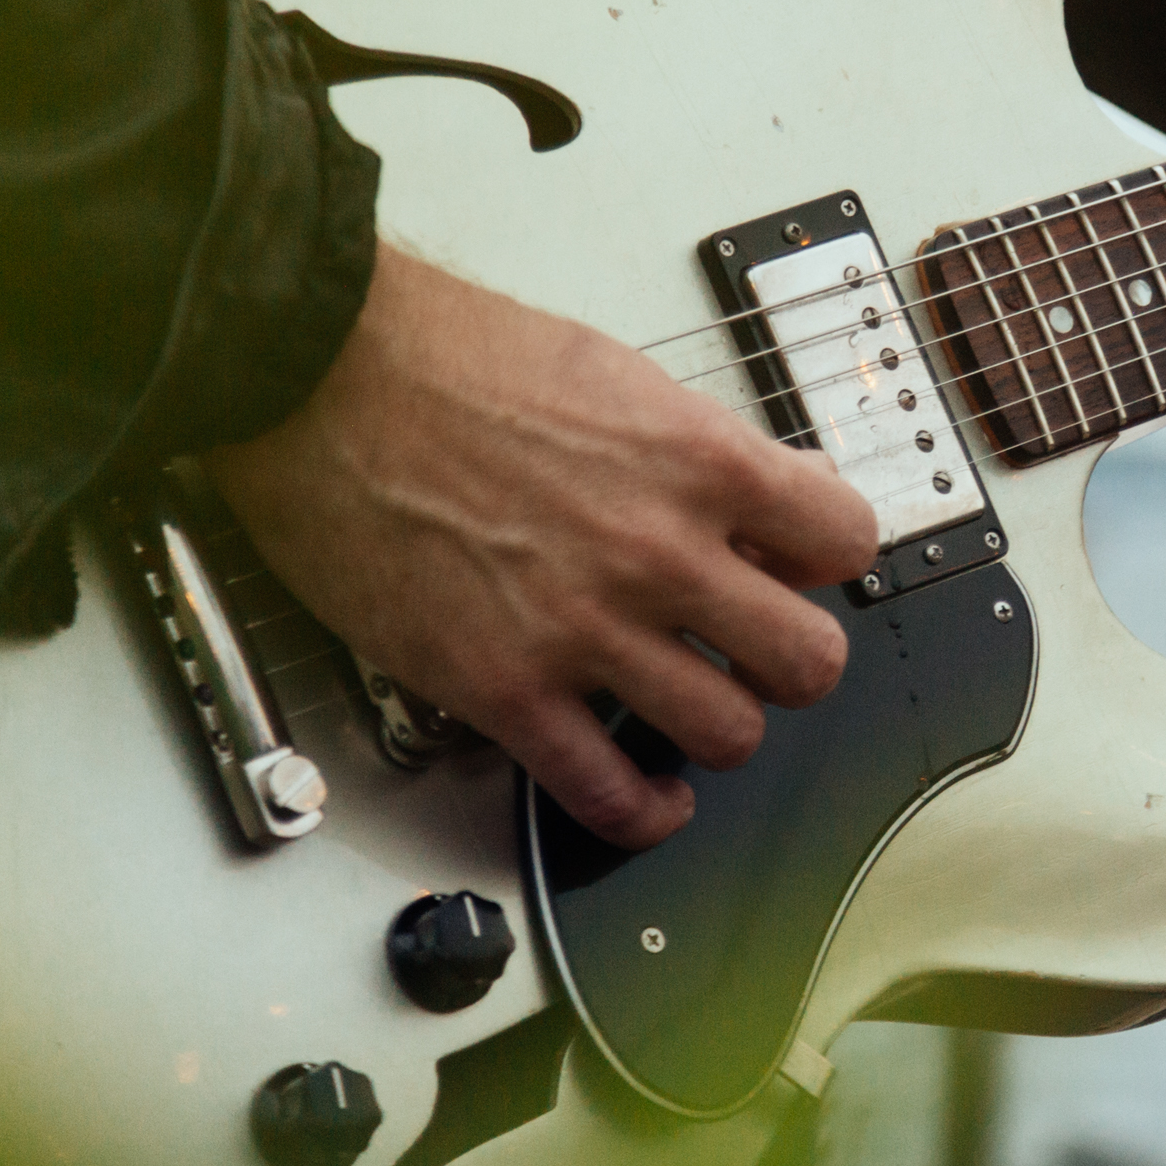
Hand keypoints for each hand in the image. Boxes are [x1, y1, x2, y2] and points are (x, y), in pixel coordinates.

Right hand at [210, 246, 880, 848]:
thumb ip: (695, 447)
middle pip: (808, 660)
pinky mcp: (504, 690)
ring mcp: (584, 629)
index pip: (844, 540)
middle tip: (756, 648)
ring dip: (719, 728)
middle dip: (790, 660)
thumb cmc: (446, 356)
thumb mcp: (613, 372)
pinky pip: (610, 793)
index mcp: (697, 460)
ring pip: (729, 735)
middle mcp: (657, 551)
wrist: (321, 371)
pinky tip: (646, 792)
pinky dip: (643, 810)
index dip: (826, 558)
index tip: (799, 566)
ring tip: (693, 708)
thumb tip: (758, 492)